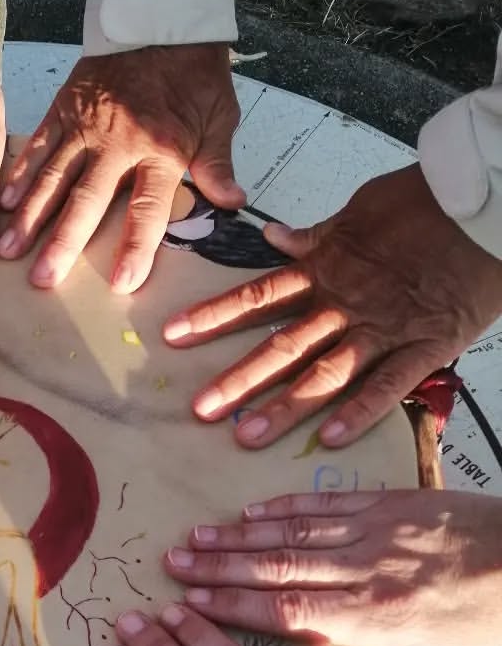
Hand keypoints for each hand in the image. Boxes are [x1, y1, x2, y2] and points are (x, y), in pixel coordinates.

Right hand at [0, 47, 243, 290]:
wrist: (163, 18)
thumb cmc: (193, 74)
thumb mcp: (219, 118)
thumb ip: (218, 165)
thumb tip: (232, 203)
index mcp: (161, 150)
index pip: (147, 209)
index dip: (135, 248)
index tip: (121, 282)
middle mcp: (118, 144)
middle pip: (87, 201)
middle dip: (63, 243)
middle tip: (43, 278)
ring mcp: (86, 127)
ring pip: (53, 178)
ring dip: (30, 217)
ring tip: (9, 249)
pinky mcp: (64, 109)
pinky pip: (38, 146)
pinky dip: (19, 174)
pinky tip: (3, 203)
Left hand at [164, 165, 501, 447]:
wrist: (485, 208)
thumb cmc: (423, 206)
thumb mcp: (358, 214)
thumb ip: (314, 236)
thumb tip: (273, 236)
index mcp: (325, 270)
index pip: (257, 296)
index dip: (213, 316)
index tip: (173, 335)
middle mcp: (344, 305)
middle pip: (280, 345)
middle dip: (237, 379)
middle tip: (199, 410)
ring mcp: (383, 328)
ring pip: (325, 373)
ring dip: (284, 406)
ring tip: (245, 435)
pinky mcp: (426, 345)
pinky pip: (389, 383)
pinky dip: (362, 411)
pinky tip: (329, 439)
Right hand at [164, 489, 501, 645]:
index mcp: (379, 619)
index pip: (289, 611)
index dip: (235, 606)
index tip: (193, 604)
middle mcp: (366, 572)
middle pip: (276, 567)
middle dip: (219, 566)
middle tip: (172, 564)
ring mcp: (376, 531)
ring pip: (292, 533)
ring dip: (239, 534)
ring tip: (195, 536)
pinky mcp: (390, 503)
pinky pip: (324, 504)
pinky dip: (284, 506)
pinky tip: (251, 510)